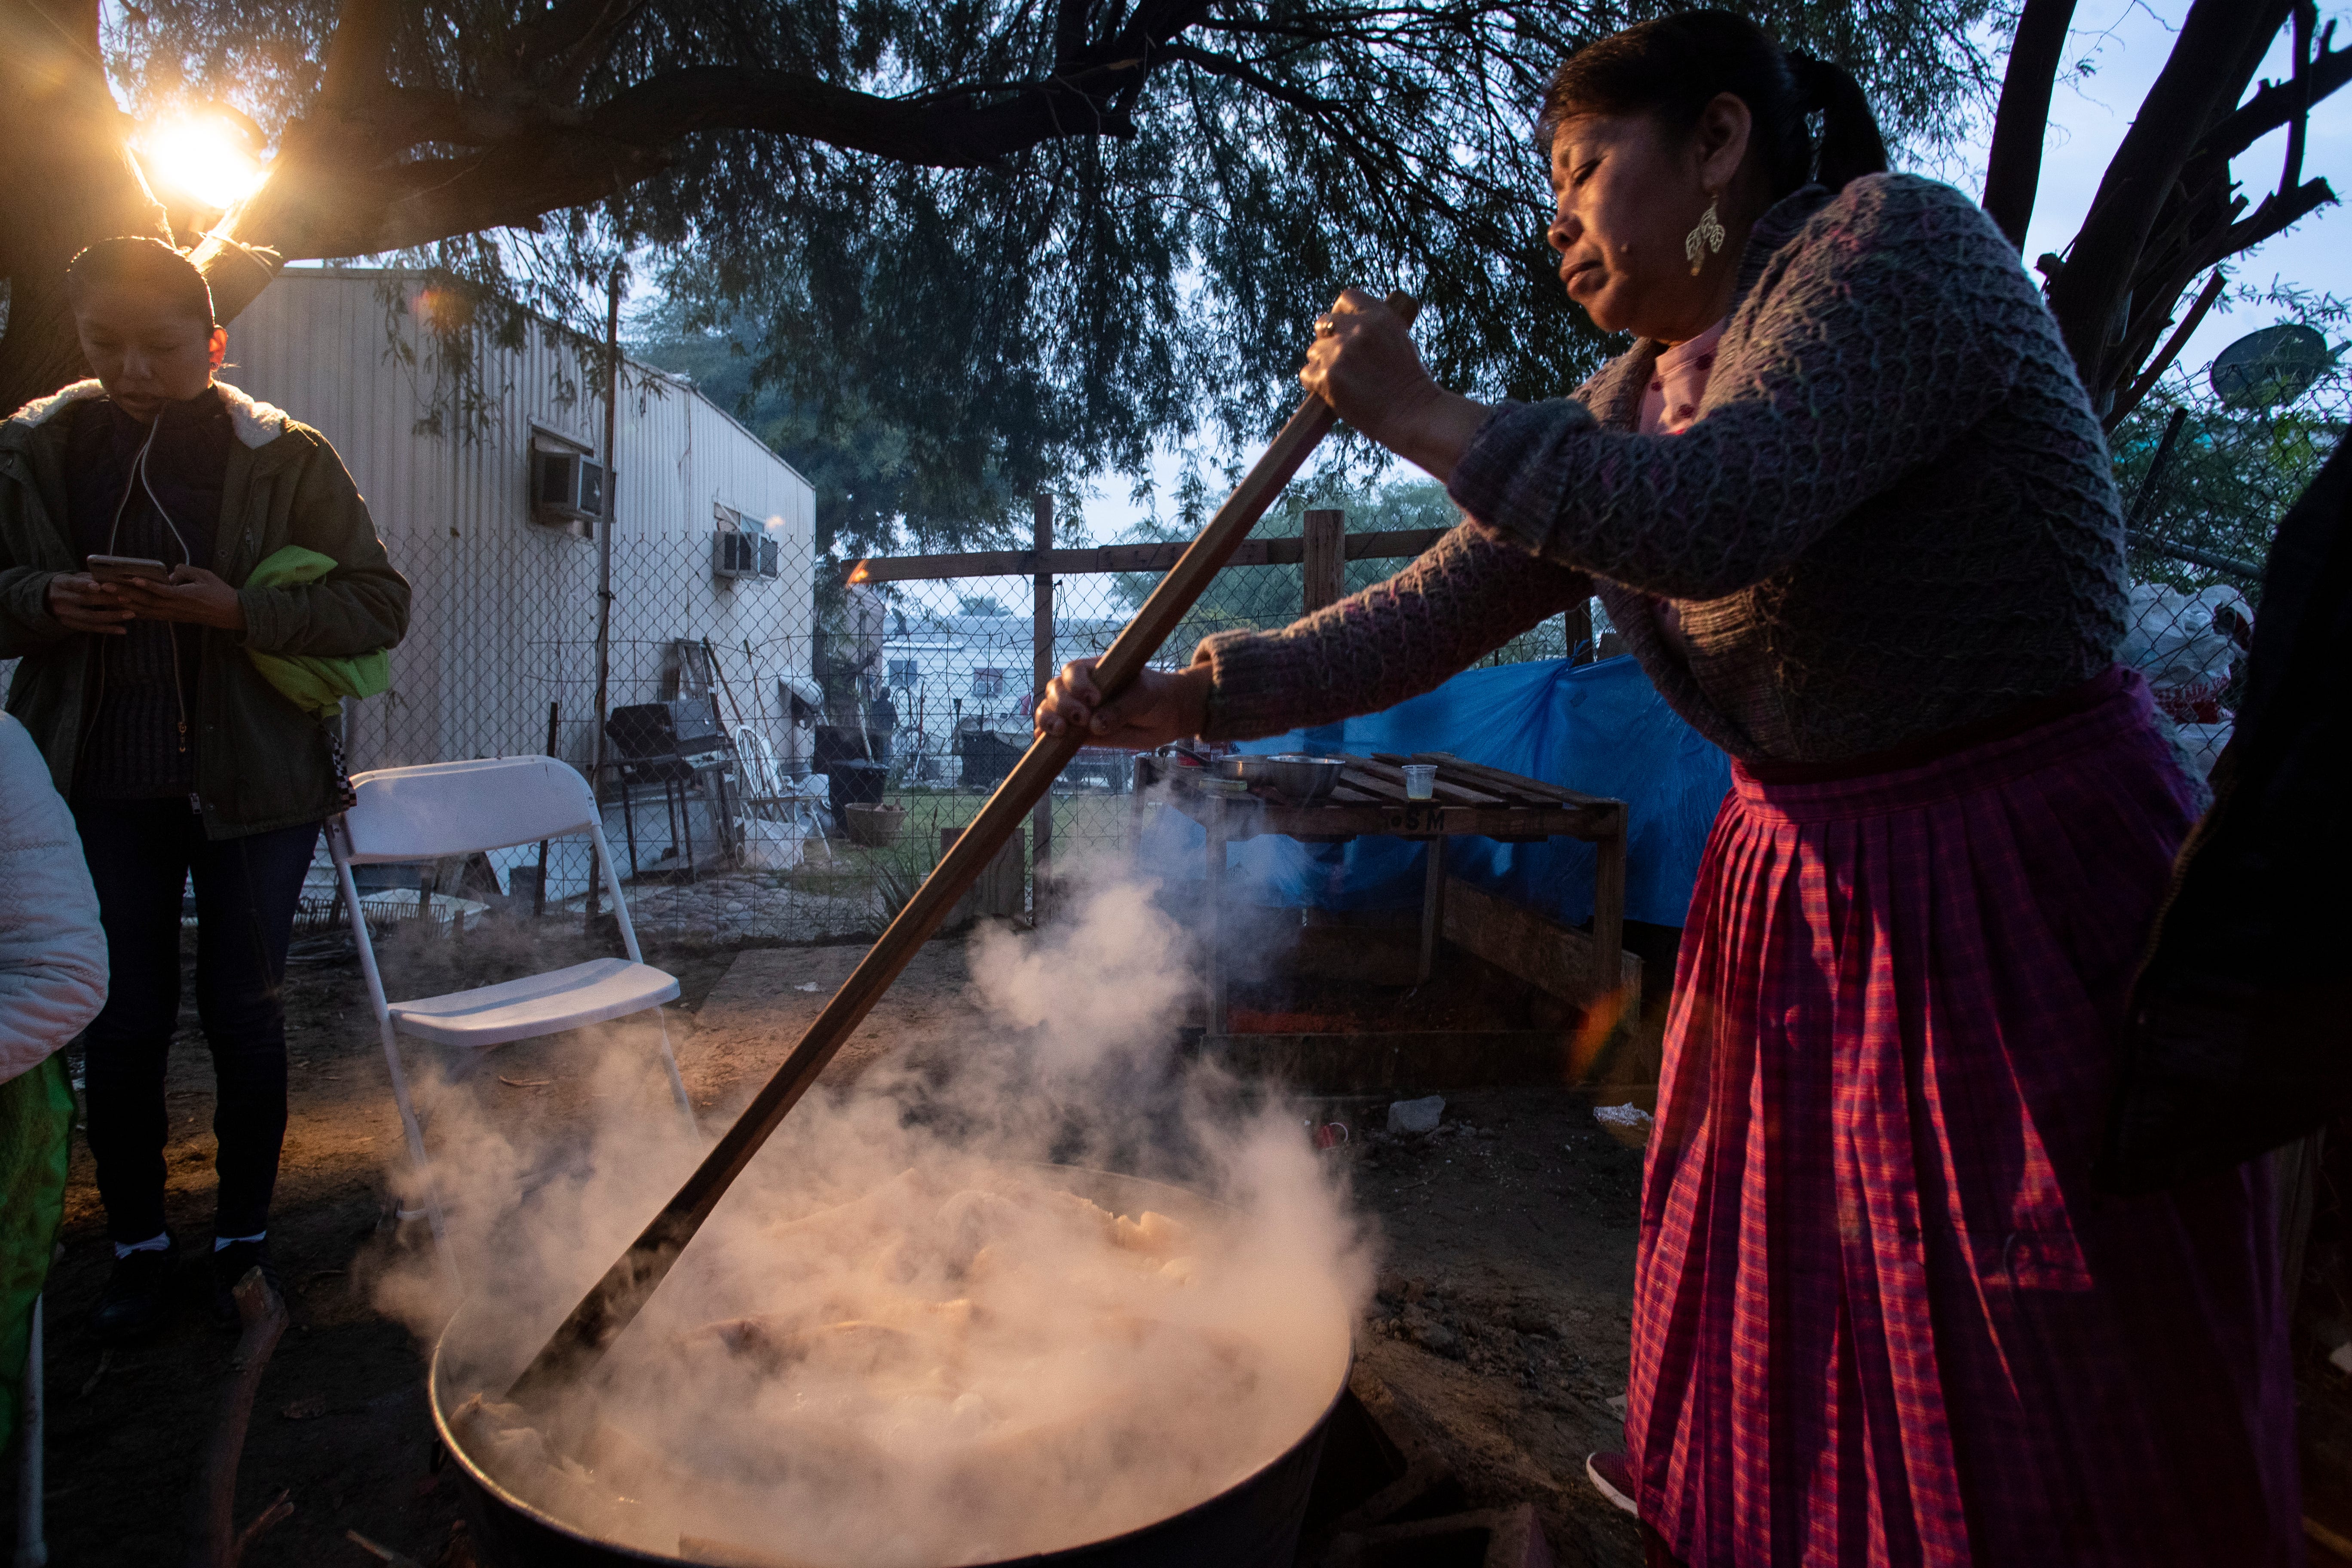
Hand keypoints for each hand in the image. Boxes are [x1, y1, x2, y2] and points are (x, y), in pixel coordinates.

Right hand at [44, 573, 133, 635]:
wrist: (46, 601)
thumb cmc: (70, 585)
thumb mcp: (74, 578)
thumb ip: (90, 578)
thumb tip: (113, 577)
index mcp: (61, 584)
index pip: (72, 584)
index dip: (84, 585)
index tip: (99, 586)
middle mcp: (61, 599)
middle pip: (85, 600)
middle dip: (107, 600)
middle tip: (127, 598)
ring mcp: (65, 614)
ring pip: (90, 617)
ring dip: (112, 616)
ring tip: (131, 614)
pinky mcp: (71, 625)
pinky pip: (91, 628)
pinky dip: (108, 629)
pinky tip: (123, 630)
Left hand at [110, 565, 246, 630]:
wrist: (230, 613)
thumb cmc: (220, 592)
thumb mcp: (206, 575)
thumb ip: (186, 571)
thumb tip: (169, 572)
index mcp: (186, 596)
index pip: (163, 591)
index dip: (148, 585)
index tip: (133, 579)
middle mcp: (176, 608)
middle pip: (147, 601)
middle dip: (125, 593)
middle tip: (105, 586)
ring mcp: (173, 614)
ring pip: (145, 610)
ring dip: (125, 603)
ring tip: (108, 597)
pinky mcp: (172, 618)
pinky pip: (150, 616)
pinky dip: (135, 612)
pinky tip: (122, 608)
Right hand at [1034, 659, 1209, 749]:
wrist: (1165, 716)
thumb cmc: (1154, 696)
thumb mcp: (1142, 697)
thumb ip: (1120, 709)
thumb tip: (1095, 726)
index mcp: (1094, 670)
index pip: (1073, 672)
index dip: (1077, 684)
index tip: (1094, 699)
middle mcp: (1079, 688)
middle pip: (1056, 691)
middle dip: (1063, 704)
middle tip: (1082, 718)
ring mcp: (1076, 710)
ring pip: (1050, 710)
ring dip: (1048, 719)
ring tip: (1061, 731)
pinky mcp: (1078, 732)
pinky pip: (1055, 733)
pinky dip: (1045, 737)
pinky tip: (1041, 742)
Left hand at [1300, 289, 1491, 482]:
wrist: (1413, 414)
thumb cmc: (1409, 384)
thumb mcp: (1398, 341)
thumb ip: (1372, 329)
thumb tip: (1344, 329)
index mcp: (1379, 315)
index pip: (1346, 298)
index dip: (1340, 313)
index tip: (1342, 328)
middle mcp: (1358, 328)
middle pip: (1324, 324)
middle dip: (1328, 340)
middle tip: (1340, 361)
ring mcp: (1340, 352)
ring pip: (1313, 351)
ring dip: (1323, 365)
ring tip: (1343, 382)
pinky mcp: (1327, 376)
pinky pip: (1306, 374)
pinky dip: (1315, 384)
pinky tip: (1333, 393)